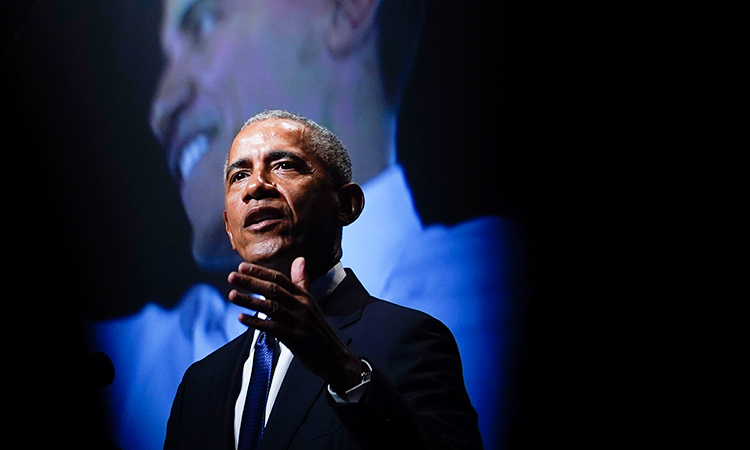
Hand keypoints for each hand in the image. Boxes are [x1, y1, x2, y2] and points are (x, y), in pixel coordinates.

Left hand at [228, 257, 362, 392]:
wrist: (336, 357)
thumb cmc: (321, 332)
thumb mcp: (312, 304)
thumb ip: (302, 283)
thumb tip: (299, 260)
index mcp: (304, 297)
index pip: (280, 279)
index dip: (261, 272)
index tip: (243, 266)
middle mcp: (301, 306)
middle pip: (273, 289)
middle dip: (251, 282)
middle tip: (232, 276)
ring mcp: (298, 321)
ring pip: (271, 306)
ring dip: (250, 300)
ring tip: (233, 295)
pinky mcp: (295, 338)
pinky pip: (272, 327)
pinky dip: (256, 322)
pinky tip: (242, 318)